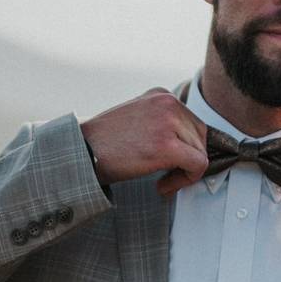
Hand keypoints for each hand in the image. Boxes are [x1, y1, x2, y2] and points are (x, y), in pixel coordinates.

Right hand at [80, 88, 207, 194]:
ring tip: (162, 182)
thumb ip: (161, 123)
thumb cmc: (104, 142)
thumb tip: (187, 145)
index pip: (191, 122)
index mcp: (161, 95)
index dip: (185, 147)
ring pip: (200, 152)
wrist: (80, 152)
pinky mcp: (167, 146)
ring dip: (185, 173)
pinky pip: (197, 165)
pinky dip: (185, 180)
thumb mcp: (137, 118)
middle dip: (189, 160)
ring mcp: (168, 123)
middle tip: (167, 176)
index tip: (169, 164)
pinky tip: (162, 186)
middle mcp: (168, 103)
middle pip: (200, 136)